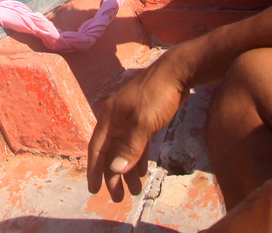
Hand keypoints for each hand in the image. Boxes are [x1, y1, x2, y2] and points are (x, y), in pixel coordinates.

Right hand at [86, 61, 188, 201]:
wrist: (177, 72)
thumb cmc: (157, 96)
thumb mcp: (143, 123)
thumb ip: (130, 148)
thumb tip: (115, 170)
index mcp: (110, 117)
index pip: (97, 148)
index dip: (94, 170)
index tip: (95, 190)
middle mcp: (116, 118)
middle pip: (111, 152)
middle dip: (114, 176)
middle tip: (119, 199)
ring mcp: (130, 117)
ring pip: (124, 148)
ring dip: (128, 169)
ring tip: (134, 191)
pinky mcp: (144, 118)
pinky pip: (136, 142)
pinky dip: (137, 157)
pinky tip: (142, 170)